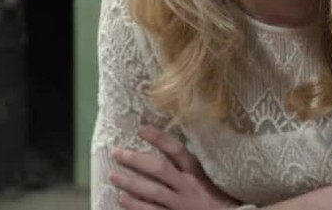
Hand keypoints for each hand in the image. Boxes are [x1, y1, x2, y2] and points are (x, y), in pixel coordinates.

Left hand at [111, 126, 239, 209]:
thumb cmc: (219, 199)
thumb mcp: (209, 178)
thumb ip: (191, 166)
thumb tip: (170, 147)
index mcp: (198, 173)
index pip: (177, 150)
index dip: (159, 138)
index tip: (141, 129)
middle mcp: (188, 187)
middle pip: (159, 170)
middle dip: (136, 160)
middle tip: (116, 152)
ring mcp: (180, 205)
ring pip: (152, 192)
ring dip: (130, 183)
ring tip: (112, 175)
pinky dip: (135, 205)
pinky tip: (122, 199)